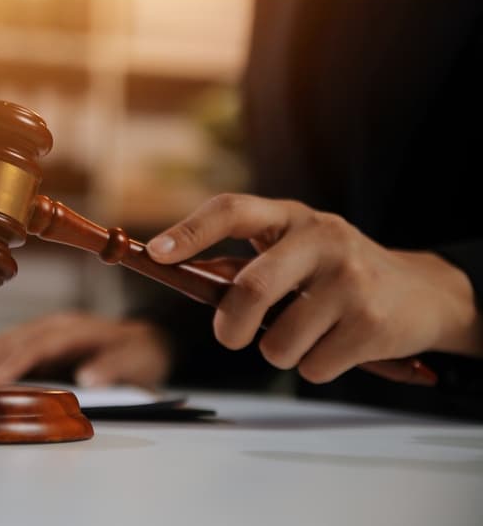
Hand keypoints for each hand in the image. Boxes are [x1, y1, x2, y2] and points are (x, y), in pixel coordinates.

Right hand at [0, 312, 172, 388]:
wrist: (149, 339)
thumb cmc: (140, 352)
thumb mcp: (137, 360)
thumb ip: (114, 368)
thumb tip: (88, 380)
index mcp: (74, 329)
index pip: (36, 346)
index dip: (12, 365)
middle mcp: (53, 326)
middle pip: (10, 341)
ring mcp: (44, 332)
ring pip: (3, 343)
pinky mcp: (40, 343)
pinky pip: (8, 349)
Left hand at [147, 193, 482, 382]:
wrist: (422, 293)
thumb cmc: (334, 273)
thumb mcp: (293, 252)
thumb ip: (242, 263)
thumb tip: (178, 272)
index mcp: (292, 217)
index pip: (232, 210)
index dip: (189, 231)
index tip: (156, 253)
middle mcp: (323, 239)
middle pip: (250, 289)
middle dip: (230, 326)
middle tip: (231, 337)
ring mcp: (351, 281)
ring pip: (278, 343)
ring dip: (278, 352)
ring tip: (303, 335)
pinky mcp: (372, 324)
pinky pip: (312, 368)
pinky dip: (313, 367)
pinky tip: (335, 345)